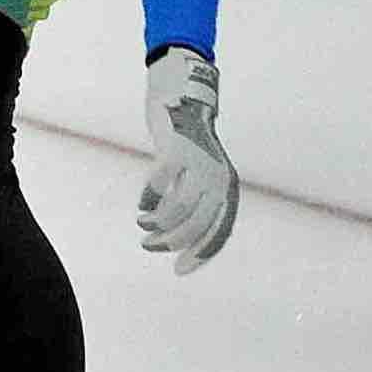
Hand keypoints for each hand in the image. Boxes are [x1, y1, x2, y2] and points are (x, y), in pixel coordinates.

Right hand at [137, 48, 238, 273]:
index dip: (200, 255)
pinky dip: (149, 198)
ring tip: (143, 224)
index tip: (178, 271)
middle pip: (197, 225)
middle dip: (171, 242)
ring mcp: (198, 164)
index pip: (218, 232)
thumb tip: (179, 243)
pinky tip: (143, 203)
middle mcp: (218, 177)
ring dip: (156, 223)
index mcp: (227, 188)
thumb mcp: (201, 177)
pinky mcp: (175, 151)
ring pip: (177, 209)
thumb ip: (196, 206)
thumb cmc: (190, 147)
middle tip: (149, 246)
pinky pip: (159, 185)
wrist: (183, 101)